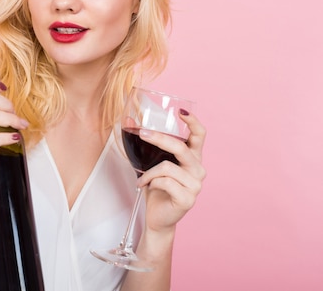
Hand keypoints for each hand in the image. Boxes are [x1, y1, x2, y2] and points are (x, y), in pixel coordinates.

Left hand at [136, 111, 206, 232]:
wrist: (158, 217)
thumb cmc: (157, 188)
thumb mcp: (150, 162)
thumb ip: (146, 144)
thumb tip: (128, 120)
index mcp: (192, 158)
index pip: (200, 135)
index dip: (193, 122)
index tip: (181, 111)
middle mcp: (198, 169)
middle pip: (181, 147)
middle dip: (160, 138)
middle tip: (142, 134)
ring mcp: (195, 185)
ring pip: (167, 167)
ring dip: (148, 172)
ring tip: (142, 178)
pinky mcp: (188, 198)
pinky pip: (165, 182)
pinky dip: (151, 182)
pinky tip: (147, 187)